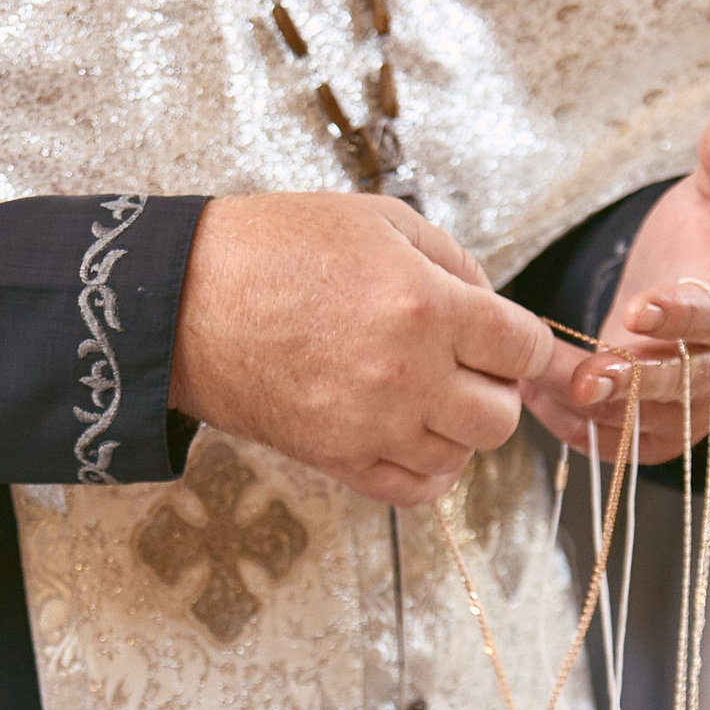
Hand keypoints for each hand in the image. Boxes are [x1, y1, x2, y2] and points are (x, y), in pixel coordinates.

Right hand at [170, 194, 553, 506]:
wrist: (184, 300)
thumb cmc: (274, 249)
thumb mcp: (377, 221)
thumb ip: (451, 260)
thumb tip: (492, 305)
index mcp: (426, 306)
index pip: (525, 348)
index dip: (523, 344)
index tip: (508, 340)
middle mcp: (409, 374)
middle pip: (501, 415)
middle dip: (495, 388)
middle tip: (466, 366)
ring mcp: (373, 424)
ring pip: (463, 455)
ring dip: (457, 428)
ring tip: (428, 395)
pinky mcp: (337, 458)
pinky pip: (413, 489)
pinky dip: (426, 468)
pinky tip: (412, 435)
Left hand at [523, 104, 709, 463]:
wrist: (704, 288)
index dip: (683, 317)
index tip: (640, 307)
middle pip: (686, 385)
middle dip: (636, 382)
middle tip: (590, 375)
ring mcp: (694, 408)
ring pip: (646, 420)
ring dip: (594, 407)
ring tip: (540, 383)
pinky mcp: (660, 430)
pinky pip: (620, 441)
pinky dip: (578, 427)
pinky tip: (536, 399)